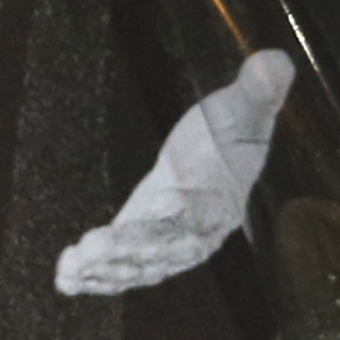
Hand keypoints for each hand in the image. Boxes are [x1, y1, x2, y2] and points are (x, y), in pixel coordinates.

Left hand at [51, 53, 295, 298]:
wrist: (218, 154)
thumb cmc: (232, 130)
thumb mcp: (242, 108)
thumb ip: (257, 91)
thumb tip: (275, 61)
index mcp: (219, 205)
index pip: (193, 218)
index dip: (167, 224)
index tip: (140, 220)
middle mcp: (194, 234)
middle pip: (159, 250)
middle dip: (123, 254)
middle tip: (88, 251)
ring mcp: (165, 244)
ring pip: (136, 266)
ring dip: (103, 271)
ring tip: (69, 272)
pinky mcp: (141, 243)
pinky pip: (121, 266)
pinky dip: (94, 276)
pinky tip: (64, 278)